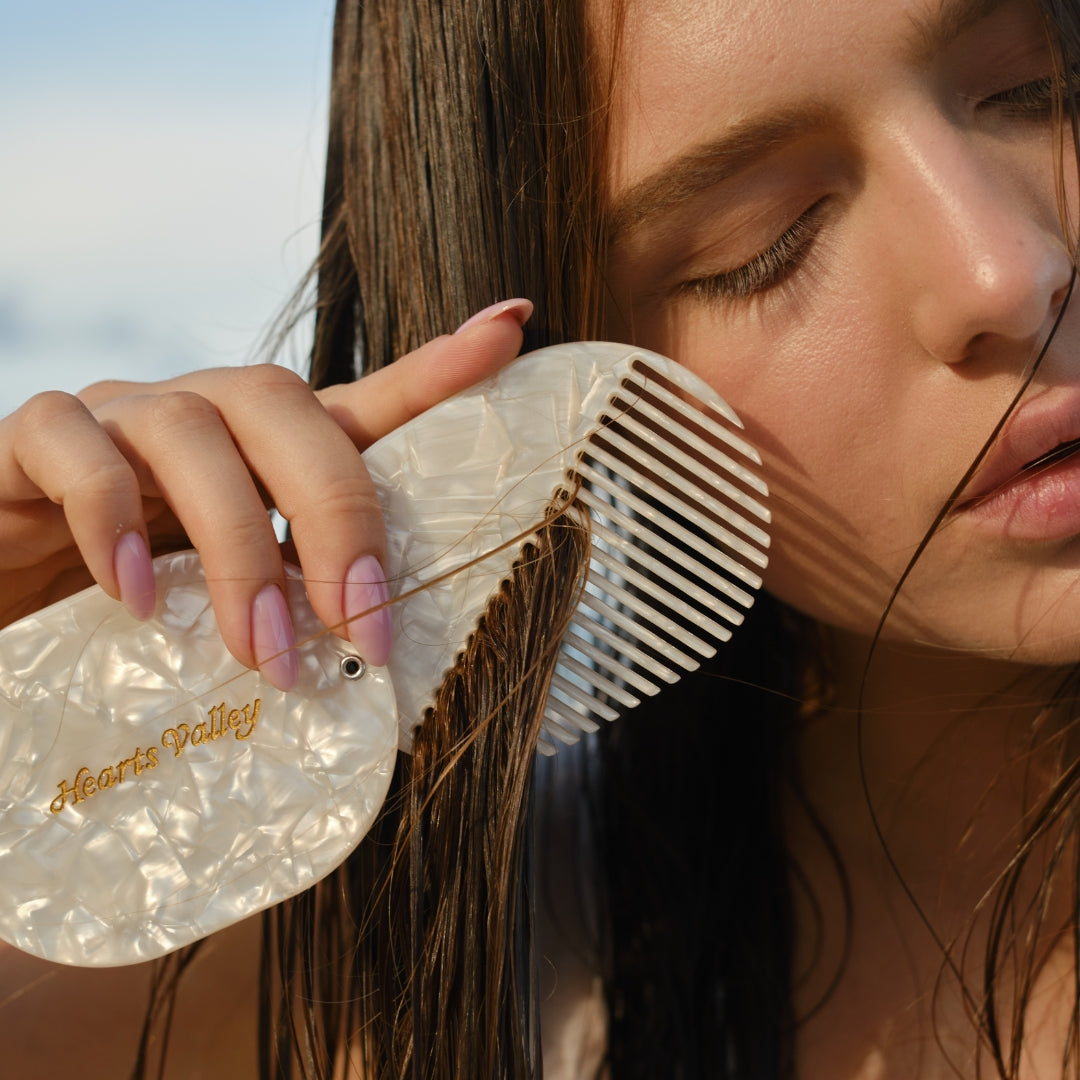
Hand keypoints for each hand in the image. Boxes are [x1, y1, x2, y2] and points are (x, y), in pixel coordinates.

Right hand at [0, 299, 532, 689]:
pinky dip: (113, 523)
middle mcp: (203, 412)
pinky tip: (139, 600)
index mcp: (265, 446)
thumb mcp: (237, 590)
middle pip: (286, 407)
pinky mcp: (33, 438)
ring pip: (191, 432)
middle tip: (363, 625)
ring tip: (264, 651)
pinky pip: (74, 448)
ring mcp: (119, 415)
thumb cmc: (138, 592)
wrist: (10, 589)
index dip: (437, 366)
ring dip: (239, 547)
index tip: (513, 327)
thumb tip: (377, 649)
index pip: (361, 398)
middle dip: (336, 516)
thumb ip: (298, 595)